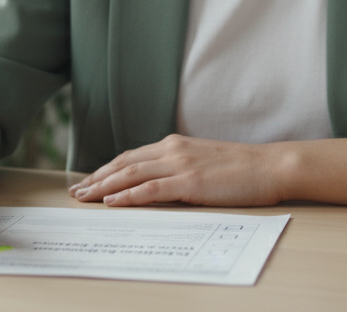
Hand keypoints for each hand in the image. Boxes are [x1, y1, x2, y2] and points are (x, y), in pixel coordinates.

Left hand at [67, 134, 286, 206]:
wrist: (271, 166)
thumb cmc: (242, 168)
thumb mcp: (204, 161)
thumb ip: (180, 167)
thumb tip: (158, 182)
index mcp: (175, 144)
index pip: (131, 156)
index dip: (106, 169)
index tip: (88, 180)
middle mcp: (173, 150)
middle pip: (124, 163)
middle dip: (97, 178)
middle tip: (76, 191)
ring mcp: (181, 165)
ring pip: (131, 174)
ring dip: (104, 187)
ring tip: (84, 197)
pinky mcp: (190, 182)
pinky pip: (151, 189)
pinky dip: (128, 195)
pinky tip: (112, 201)